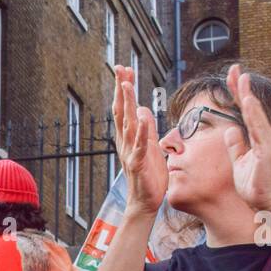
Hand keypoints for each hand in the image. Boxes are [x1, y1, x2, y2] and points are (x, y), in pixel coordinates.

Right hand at [111, 65, 166, 214]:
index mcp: (129, 137)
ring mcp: (130, 152)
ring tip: (127, 85)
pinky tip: (142, 116)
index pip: (125, 108)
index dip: (125, 89)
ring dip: (127, 103)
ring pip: (128, 123)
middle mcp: (126, 142)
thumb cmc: (149, 176)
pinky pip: (139, 144)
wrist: (145, 202)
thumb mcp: (150, 147)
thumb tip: (143, 110)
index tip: (125, 70)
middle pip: (122, 110)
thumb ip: (147, 128)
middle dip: (121, 89)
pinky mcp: (138, 163)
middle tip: (120, 68)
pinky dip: (141, 130)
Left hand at [224, 64, 270, 213]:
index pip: (245, 111)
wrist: (264, 202)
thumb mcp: (239, 161)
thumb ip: (235, 145)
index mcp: (256, 137)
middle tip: (235, 69)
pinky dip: (254, 115)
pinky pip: (259, 129)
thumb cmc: (254, 185)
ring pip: (255, 114)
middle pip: (251, 107)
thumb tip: (229, 131)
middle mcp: (264, 135)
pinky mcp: (268, 150)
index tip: (232, 77)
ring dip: (247, 96)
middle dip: (242, 88)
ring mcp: (268, 141)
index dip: (237, 93)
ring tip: (241, 79)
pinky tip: (247, 102)